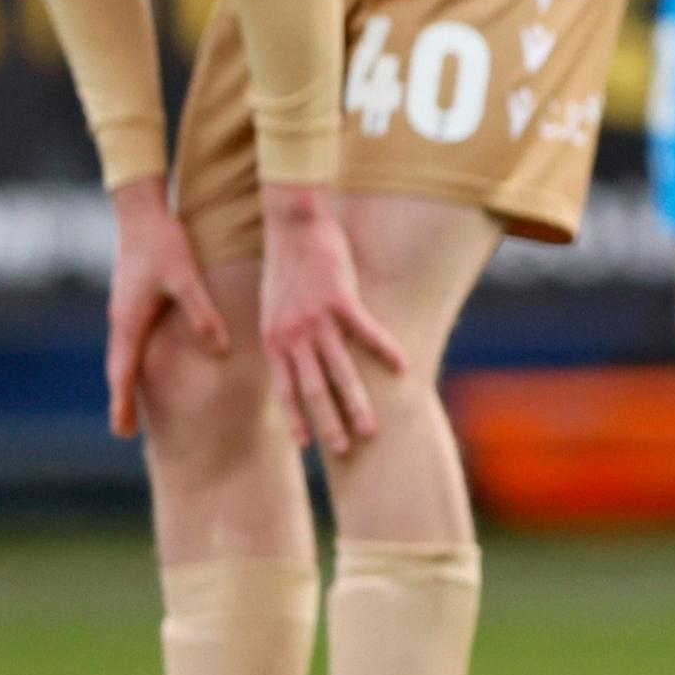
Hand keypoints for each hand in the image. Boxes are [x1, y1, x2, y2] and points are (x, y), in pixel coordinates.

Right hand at [105, 180, 231, 438]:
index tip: (122, 432)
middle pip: (120, 368)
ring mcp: (125, 311)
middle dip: (122, 398)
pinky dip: (132, 360)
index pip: (124, 372)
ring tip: (132, 407)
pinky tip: (142, 365)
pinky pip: (131, 339)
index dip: (122, 402)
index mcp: (130, 320)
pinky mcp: (132, 301)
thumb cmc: (164, 243)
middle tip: (124, 431)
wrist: (141, 212)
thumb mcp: (186, 278)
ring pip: (124, 354)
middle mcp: (122, 320)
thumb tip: (219, 350)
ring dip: (126, 381)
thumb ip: (202, 314)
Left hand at [260, 183, 406, 455]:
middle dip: (329, 423)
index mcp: (274, 339)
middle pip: (313, 389)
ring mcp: (316, 319)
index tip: (307, 445)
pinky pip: (366, 333)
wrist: (292, 224)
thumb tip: (295, 355)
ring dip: (355, 403)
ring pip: (339, 371)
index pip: (285, 390)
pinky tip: (401, 368)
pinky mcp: (340, 300)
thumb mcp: (273, 306)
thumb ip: (285, 333)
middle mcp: (292, 335)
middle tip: (344, 450)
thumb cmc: (285, 263)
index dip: (297, 418)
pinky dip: (384, 352)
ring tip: (371, 427)